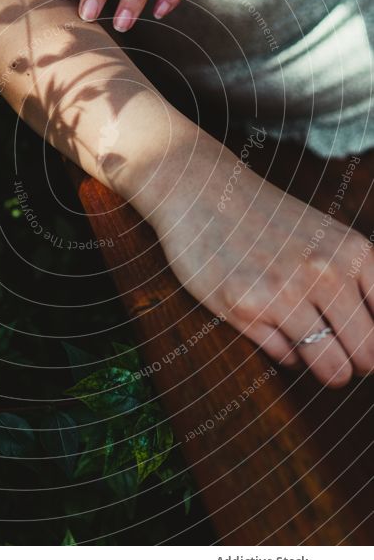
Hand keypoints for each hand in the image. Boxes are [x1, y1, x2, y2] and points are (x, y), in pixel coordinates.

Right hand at [144, 146, 373, 386]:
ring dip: (324, 368)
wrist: (203, 192)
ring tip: (307, 344)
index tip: (357, 338)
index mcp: (352, 252)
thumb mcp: (328, 236)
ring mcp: (283, 293)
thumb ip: (358, 278)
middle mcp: (324, 272)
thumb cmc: (267, 218)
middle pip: (366, 356)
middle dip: (353, 363)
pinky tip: (272, 326)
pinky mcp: (245, 309)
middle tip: (336, 352)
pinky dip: (286, 354)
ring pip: (331, 368)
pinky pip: (288, 360)